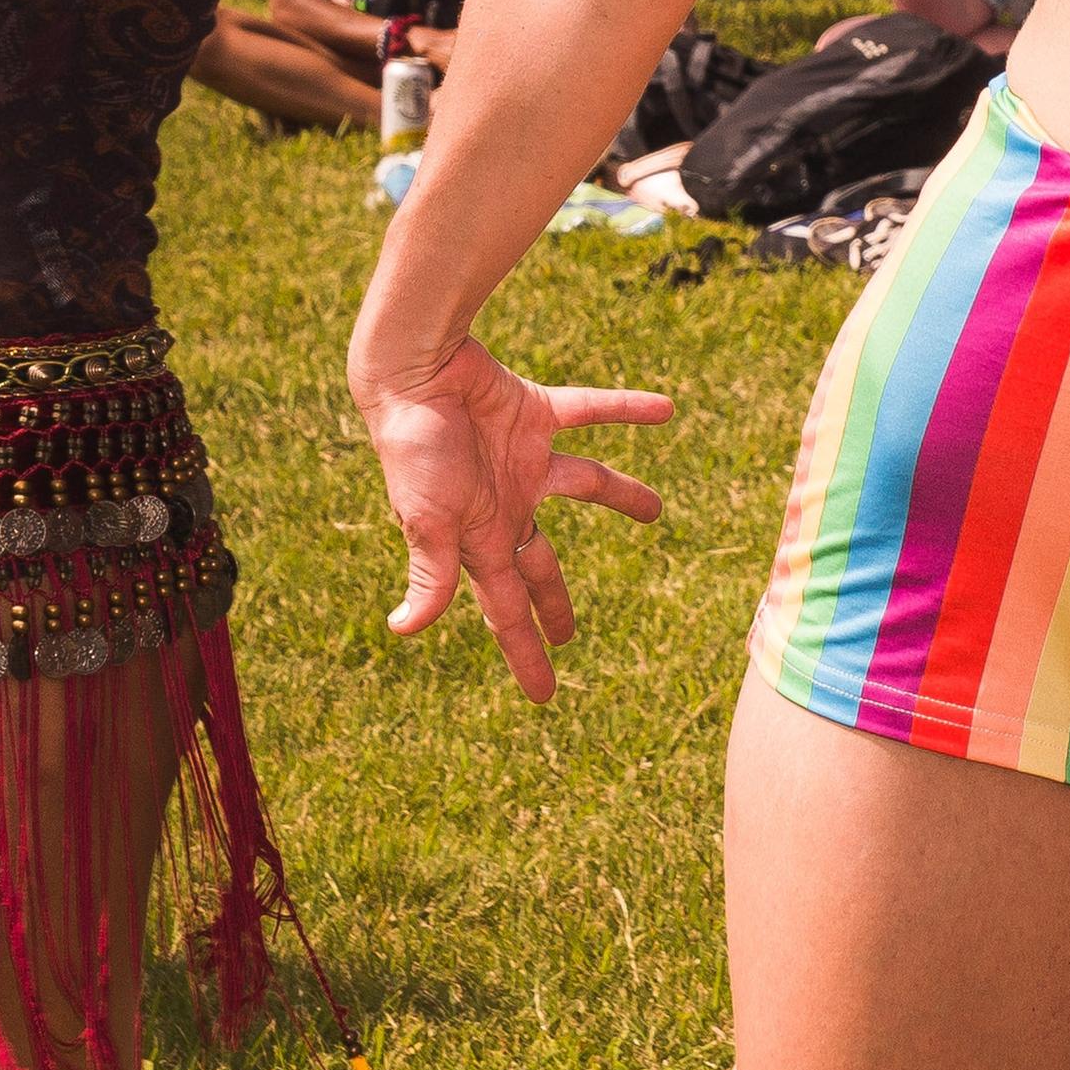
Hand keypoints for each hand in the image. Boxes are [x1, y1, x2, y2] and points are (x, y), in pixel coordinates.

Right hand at [357, 334, 673, 704]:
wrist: (414, 373)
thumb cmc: (415, 450)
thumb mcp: (428, 520)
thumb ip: (432, 573)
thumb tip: (404, 630)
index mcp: (480, 539)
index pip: (508, 611)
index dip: (526, 653)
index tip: (546, 696)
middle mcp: (504, 504)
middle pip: (538, 564)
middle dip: (553, 602)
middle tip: (571, 636)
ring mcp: (522, 459)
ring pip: (584, 485)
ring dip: (621, 496)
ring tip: (657, 512)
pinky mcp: (534, 412)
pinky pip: (590, 412)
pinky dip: (626, 408)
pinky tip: (665, 409)